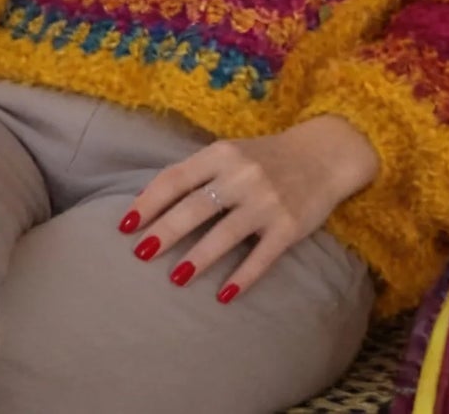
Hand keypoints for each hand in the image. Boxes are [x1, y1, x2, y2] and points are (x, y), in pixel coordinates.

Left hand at [118, 116, 378, 304]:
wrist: (323, 154)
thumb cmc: (266, 157)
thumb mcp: (230, 153)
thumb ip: (199, 174)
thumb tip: (153, 205)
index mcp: (220, 154)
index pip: (175, 179)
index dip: (148, 203)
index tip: (125, 226)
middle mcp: (242, 175)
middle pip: (194, 207)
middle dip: (165, 232)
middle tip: (140, 254)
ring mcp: (267, 201)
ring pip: (225, 234)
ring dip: (198, 258)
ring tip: (175, 278)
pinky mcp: (290, 226)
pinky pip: (262, 256)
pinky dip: (242, 277)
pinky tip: (224, 294)